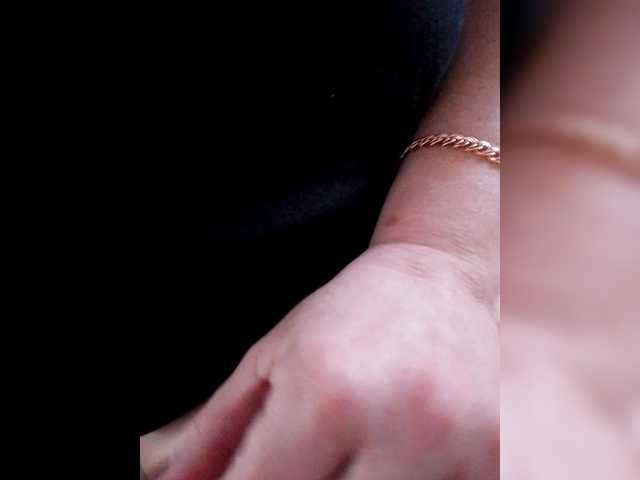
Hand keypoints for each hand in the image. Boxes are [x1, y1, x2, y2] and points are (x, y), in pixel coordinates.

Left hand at [141, 243, 498, 478]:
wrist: (449, 283)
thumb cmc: (354, 314)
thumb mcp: (276, 356)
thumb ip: (218, 430)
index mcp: (328, 392)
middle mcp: (399, 426)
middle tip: (304, 460)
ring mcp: (461, 453)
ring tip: (352, 452)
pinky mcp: (499, 466)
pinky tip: (393, 460)